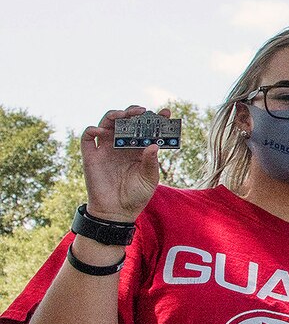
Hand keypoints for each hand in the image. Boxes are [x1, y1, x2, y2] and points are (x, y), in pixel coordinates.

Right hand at [78, 106, 165, 222]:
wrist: (116, 212)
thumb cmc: (136, 195)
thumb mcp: (149, 179)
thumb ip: (151, 162)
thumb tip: (154, 145)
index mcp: (139, 148)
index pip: (147, 128)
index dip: (156, 119)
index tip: (166, 112)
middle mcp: (122, 145)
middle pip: (126, 121)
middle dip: (133, 112)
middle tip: (143, 111)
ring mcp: (106, 148)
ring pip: (107, 124)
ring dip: (114, 115)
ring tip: (123, 115)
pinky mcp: (91, 156)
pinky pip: (87, 138)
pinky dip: (92, 130)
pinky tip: (101, 131)